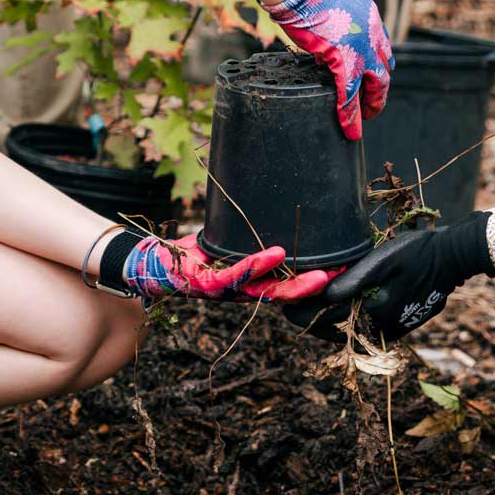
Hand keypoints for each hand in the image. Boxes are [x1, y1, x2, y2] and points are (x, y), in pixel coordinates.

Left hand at [124, 233, 331, 302]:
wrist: (152, 263)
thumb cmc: (191, 252)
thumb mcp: (225, 240)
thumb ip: (247, 231)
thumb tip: (272, 199)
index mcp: (249, 282)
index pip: (286, 284)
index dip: (313, 280)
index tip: (342, 267)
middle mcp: (242, 291)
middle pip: (284, 295)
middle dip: (314, 287)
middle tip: (342, 277)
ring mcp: (225, 290)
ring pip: (266, 291)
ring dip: (295, 284)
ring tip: (320, 274)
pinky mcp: (206, 283)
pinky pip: (235, 275)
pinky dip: (256, 264)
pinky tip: (275, 254)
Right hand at [262, 0, 393, 140]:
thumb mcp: (329, 8)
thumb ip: (335, 27)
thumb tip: (325, 46)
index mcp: (370, 17)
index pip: (381, 49)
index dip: (377, 68)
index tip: (371, 80)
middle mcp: (372, 33)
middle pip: (383, 70)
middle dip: (379, 91)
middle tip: (372, 106)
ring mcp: (361, 48)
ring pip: (373, 86)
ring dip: (371, 105)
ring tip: (364, 119)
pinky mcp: (345, 61)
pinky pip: (351, 95)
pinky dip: (351, 115)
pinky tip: (351, 130)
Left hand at [279, 212, 493, 341]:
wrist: (452, 259)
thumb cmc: (416, 252)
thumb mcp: (382, 260)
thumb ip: (352, 281)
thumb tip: (321, 296)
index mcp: (373, 311)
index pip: (325, 319)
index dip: (300, 313)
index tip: (281, 305)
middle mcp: (380, 327)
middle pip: (333, 331)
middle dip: (310, 320)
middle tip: (290, 306)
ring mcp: (390, 330)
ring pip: (347, 333)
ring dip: (326, 323)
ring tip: (308, 308)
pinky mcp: (398, 328)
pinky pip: (362, 330)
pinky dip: (346, 322)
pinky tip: (338, 309)